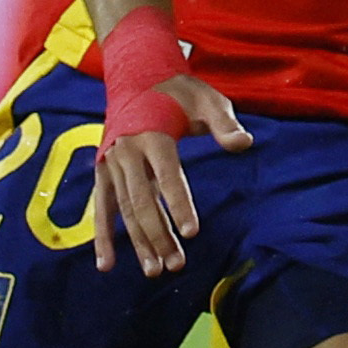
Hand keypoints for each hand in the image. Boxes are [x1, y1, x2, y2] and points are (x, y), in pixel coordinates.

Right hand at [87, 74, 249, 276]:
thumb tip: (245, 143)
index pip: (167, 174)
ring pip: (124, 210)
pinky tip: (107, 265)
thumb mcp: (206, 99)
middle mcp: (127, 151)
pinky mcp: (104, 172)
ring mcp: (111, 163)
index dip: (179, 203)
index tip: (192, 232)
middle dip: (159, 234)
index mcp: (153, 133)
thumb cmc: (178, 92)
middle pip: (142, 200)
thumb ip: (224, 123)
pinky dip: (102, 237)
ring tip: (155, 271)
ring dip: (138, 242)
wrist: (137, 77)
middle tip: (177, 264)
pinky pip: (103, 208)